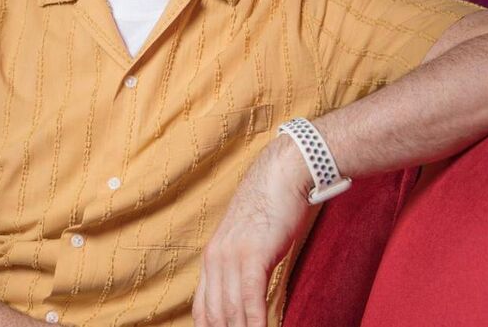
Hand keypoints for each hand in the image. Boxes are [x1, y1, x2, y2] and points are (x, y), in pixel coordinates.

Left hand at [193, 136, 311, 326]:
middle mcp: (214, 259)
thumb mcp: (249, 242)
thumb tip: (248, 293)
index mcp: (211, 258)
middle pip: (214, 315)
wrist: (284, 175)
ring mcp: (231, 257)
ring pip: (231, 312)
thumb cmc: (273, 209)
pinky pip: (251, 298)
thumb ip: (242, 266)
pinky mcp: (252, 254)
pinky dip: (257, 322)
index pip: (202, 309)